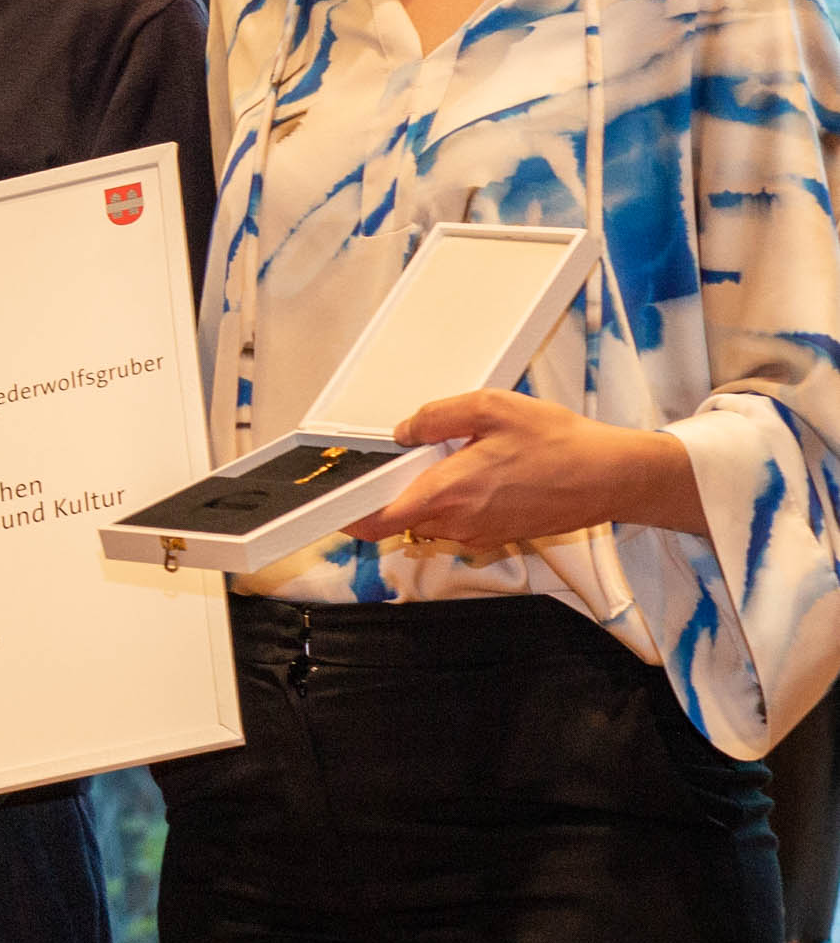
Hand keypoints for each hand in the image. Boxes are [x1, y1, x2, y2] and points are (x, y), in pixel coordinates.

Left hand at [337, 391, 704, 547]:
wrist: (613, 477)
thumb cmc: (559, 443)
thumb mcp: (493, 408)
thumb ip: (437, 416)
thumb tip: (404, 430)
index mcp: (448, 494)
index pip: (377, 520)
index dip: (346, 515)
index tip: (329, 503)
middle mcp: (458, 524)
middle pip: (399, 518)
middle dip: (391, 491)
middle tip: (404, 458)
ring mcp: (478, 535)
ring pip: (428, 519)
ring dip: (425, 494)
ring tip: (453, 458)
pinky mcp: (496, 535)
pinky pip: (457, 521)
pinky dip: (453, 500)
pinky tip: (478, 472)